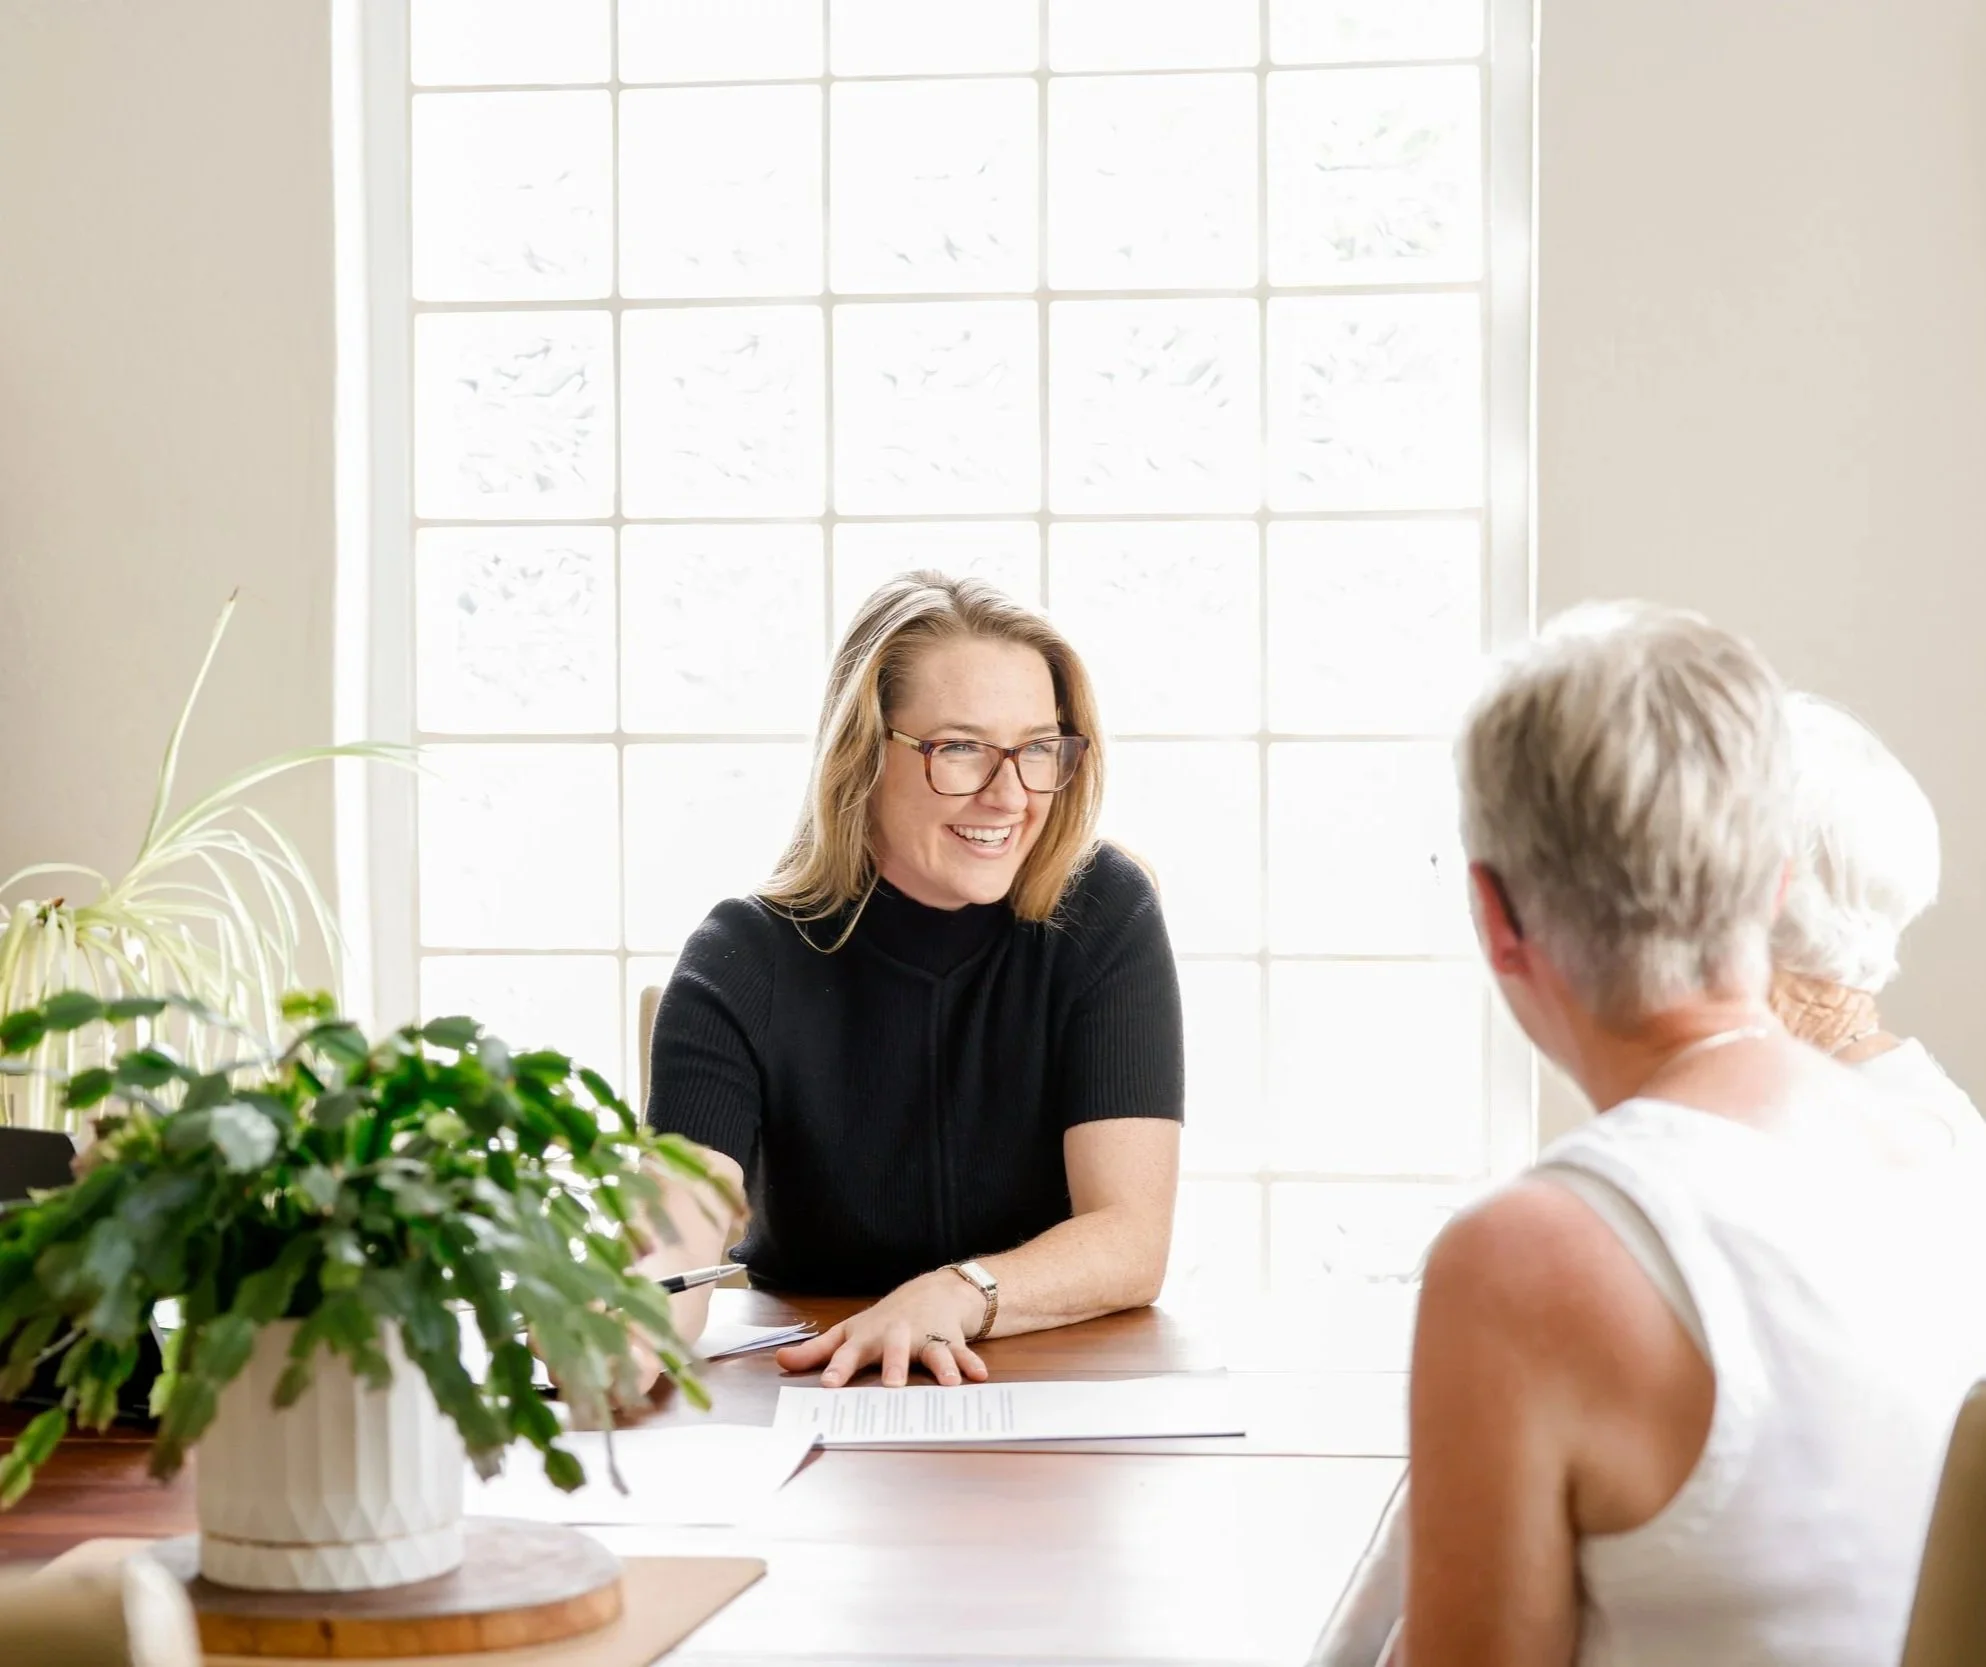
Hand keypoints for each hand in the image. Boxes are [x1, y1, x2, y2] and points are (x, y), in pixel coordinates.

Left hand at [776, 1271, 991, 1387]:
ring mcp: (926, 1337)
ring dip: (942, 1365)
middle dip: (896, 1366)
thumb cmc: (883, 1321)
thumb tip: (780, 1360)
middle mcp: (898, 1336)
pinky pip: (964, 1353)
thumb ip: (816, 1351)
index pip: (850, 1354)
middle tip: (894, 1386)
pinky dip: (971, 1364)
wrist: (931, 1294)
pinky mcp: (952, 1340)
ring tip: (949, 1383)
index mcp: (869, 1338)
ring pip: (934, 1350)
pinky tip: (979, 1377)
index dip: (839, 1369)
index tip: (830, 1385)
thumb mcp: (849, 1333)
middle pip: (896, 1350)